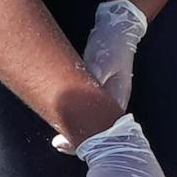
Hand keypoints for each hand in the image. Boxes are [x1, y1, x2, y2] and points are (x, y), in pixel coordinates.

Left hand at [52, 0, 147, 154]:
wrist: (117, 31)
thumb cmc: (113, 47)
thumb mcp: (106, 59)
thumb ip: (98, 73)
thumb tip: (88, 84)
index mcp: (117, 98)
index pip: (103, 128)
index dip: (85, 138)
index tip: (68, 144)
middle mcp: (111, 103)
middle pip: (96, 130)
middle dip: (78, 139)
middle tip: (59, 144)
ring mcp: (104, 98)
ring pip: (90, 122)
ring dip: (75, 130)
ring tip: (59, 140)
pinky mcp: (96, 92)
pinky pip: (85, 111)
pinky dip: (74, 118)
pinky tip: (63, 121)